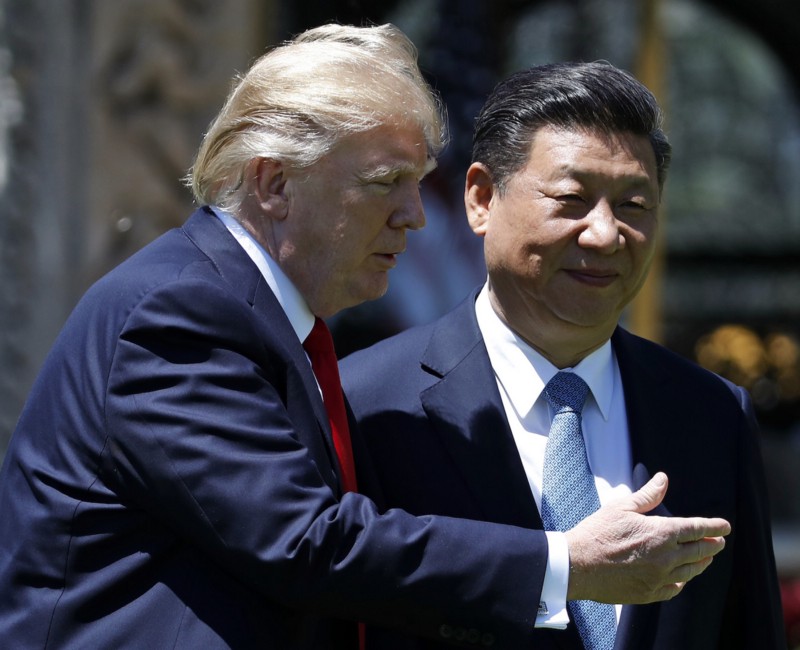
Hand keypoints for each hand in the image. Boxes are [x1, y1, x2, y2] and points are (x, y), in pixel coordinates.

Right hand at [564, 472, 729, 603]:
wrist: (579, 564)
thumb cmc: (598, 532)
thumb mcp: (622, 507)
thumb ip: (648, 495)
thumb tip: (663, 479)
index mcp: (661, 532)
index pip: (696, 528)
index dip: (713, 526)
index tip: (725, 526)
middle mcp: (666, 557)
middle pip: (699, 551)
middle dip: (712, 545)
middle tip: (719, 542)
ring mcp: (659, 577)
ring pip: (690, 572)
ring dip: (701, 563)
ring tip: (706, 559)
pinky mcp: (649, 593)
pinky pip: (674, 589)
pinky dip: (682, 582)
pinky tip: (682, 579)